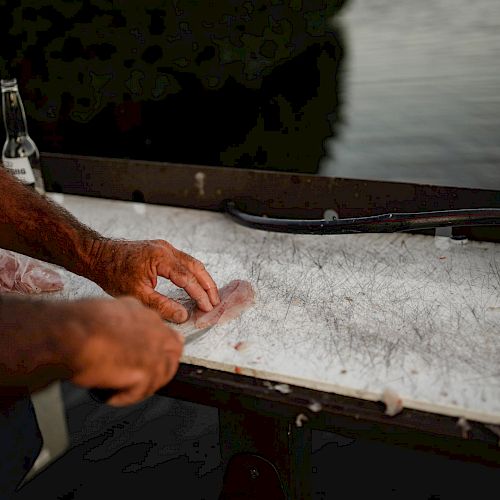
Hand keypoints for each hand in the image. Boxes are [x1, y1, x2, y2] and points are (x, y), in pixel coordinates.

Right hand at [68, 296, 183, 405]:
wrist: (67, 333)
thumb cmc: (73, 324)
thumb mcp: (102, 312)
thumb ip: (117, 323)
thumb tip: (117, 338)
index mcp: (140, 311)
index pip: (163, 331)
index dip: (157, 349)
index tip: (147, 359)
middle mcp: (152, 327)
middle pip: (173, 352)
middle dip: (160, 367)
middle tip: (138, 381)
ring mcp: (154, 348)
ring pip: (162, 374)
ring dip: (141, 386)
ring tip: (118, 390)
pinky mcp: (147, 368)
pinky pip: (141, 391)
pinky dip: (123, 397)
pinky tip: (108, 394)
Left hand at [86, 239, 219, 322]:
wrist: (98, 255)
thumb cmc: (112, 272)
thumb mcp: (136, 294)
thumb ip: (162, 305)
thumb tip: (183, 315)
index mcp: (161, 258)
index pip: (187, 279)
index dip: (199, 294)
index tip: (207, 308)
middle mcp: (166, 249)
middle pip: (196, 267)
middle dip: (208, 285)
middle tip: (215, 302)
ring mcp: (164, 247)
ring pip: (191, 262)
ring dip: (202, 278)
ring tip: (209, 295)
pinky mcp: (161, 249)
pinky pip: (183, 260)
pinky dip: (192, 273)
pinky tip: (194, 283)